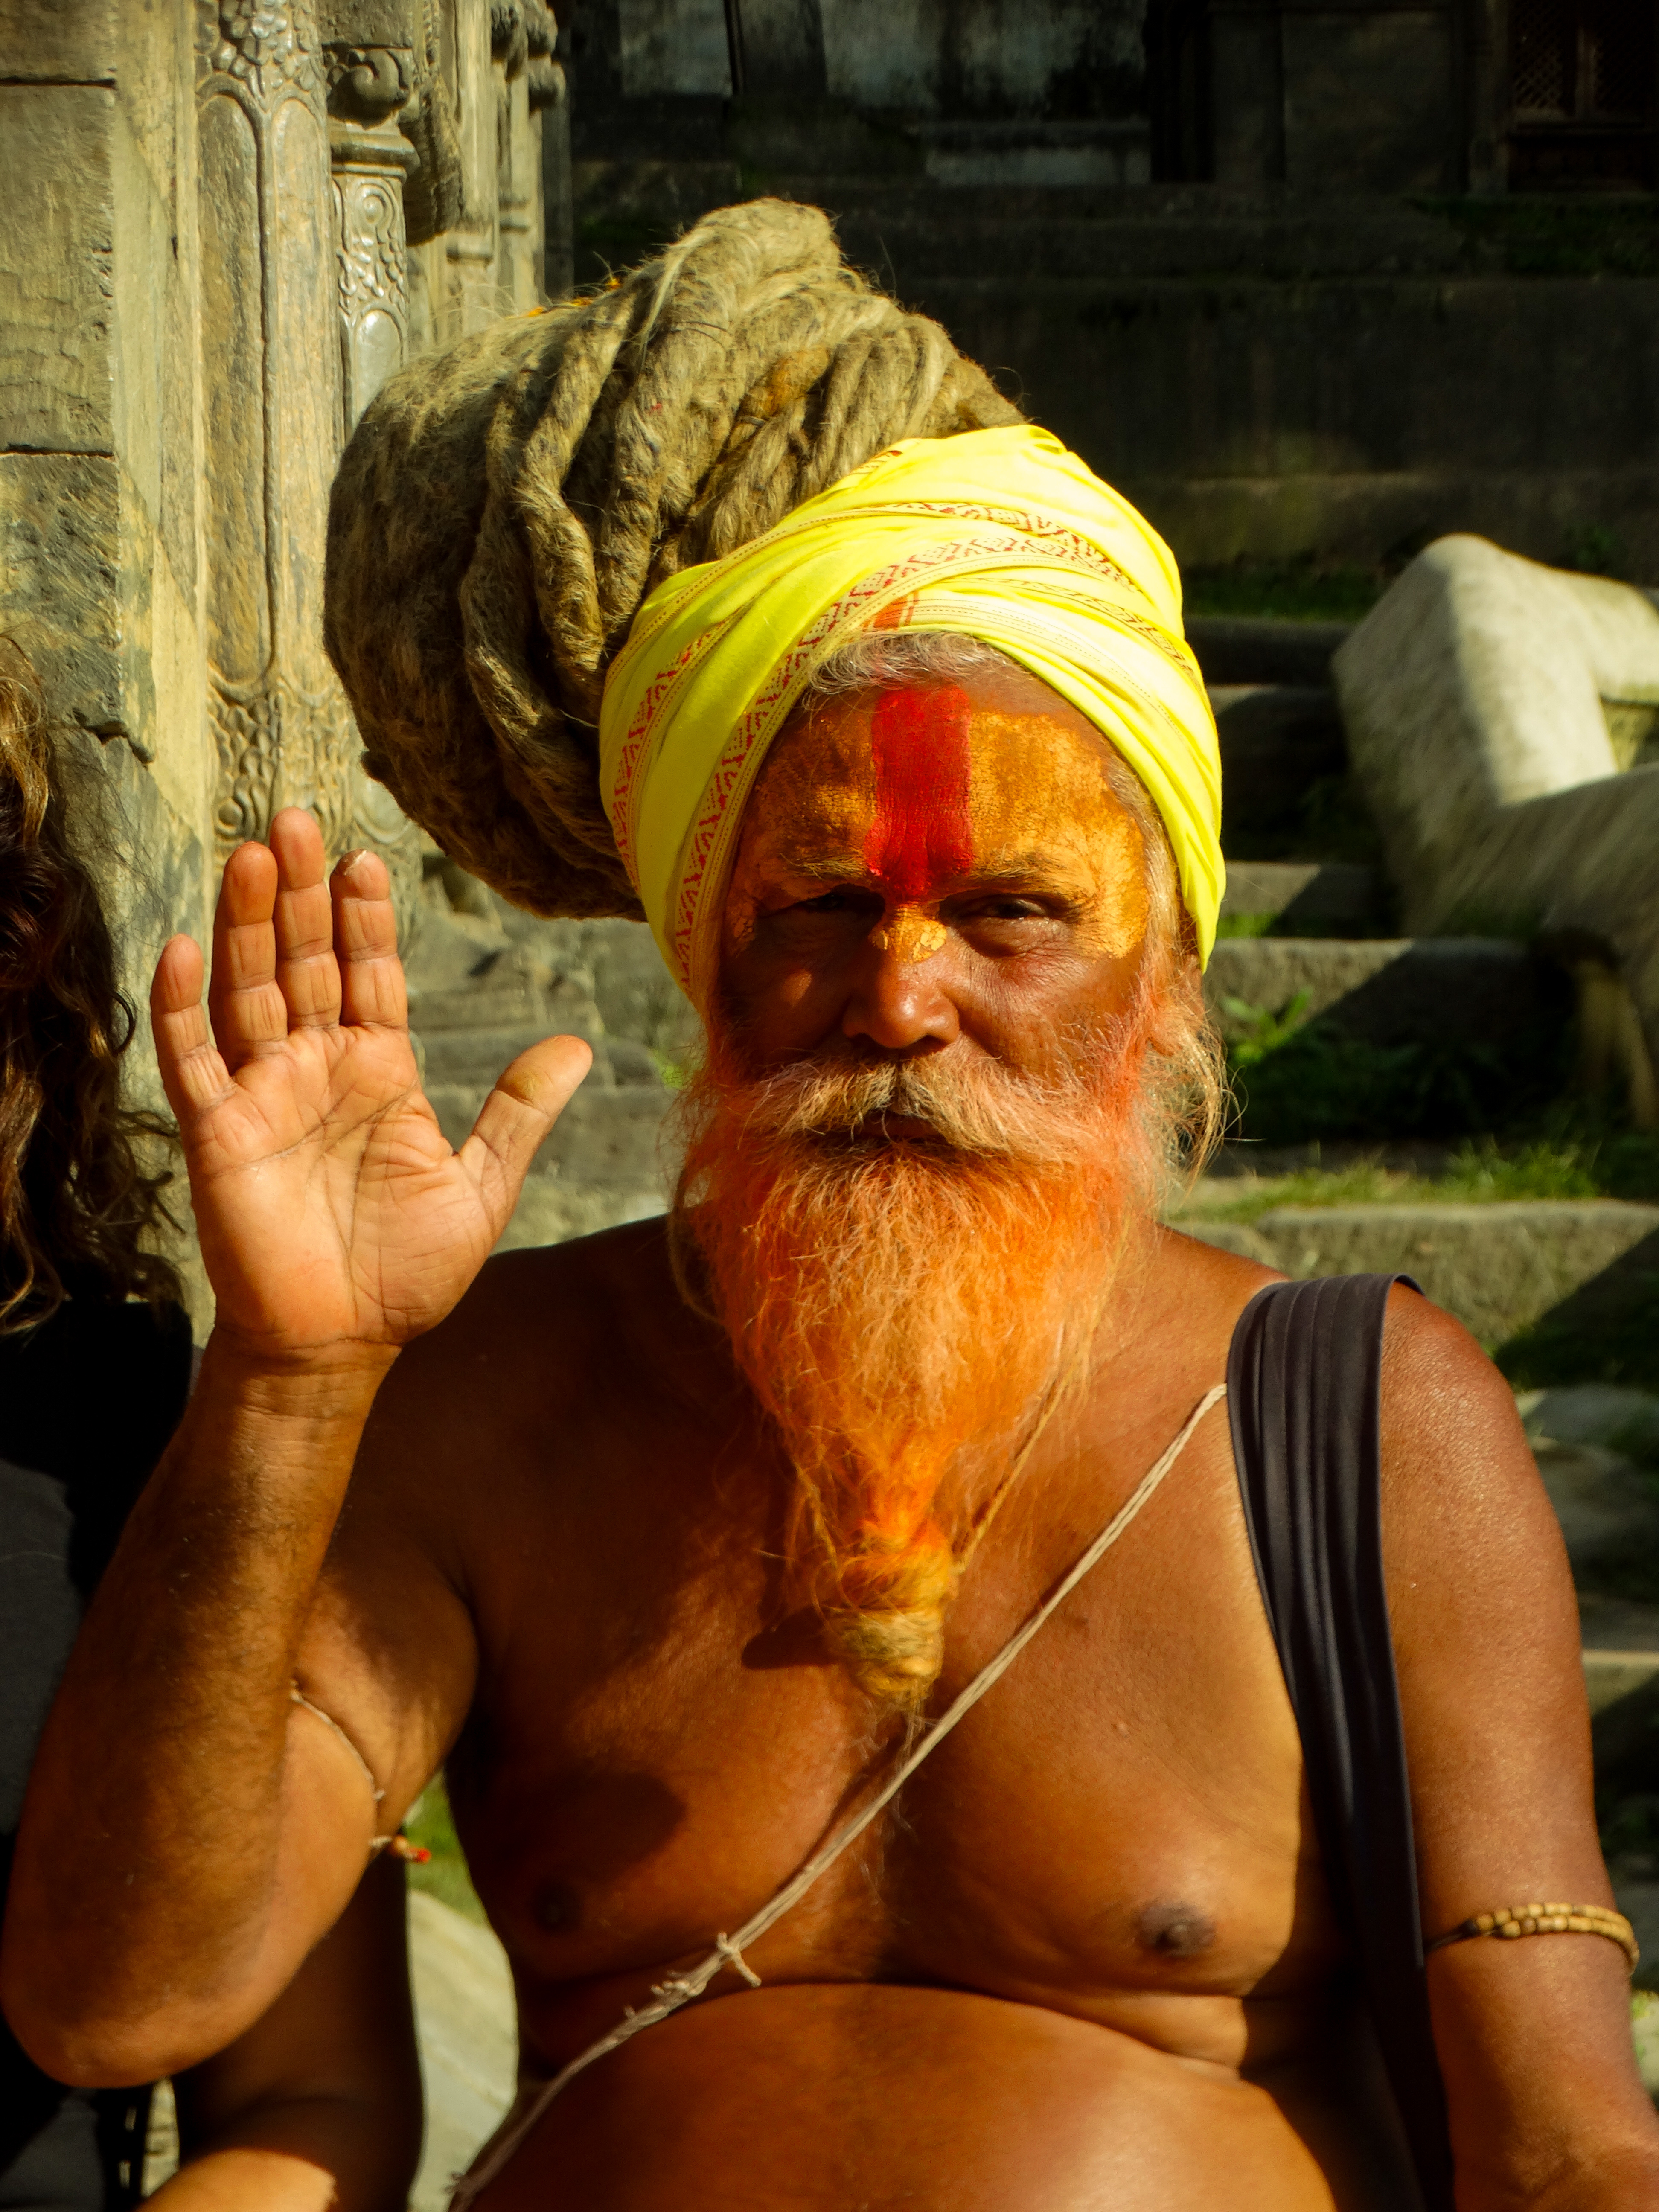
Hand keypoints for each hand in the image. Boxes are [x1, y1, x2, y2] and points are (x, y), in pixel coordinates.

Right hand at [152, 810, 590, 1362]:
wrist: (343, 1344)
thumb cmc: (406, 1272)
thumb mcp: (480, 1187)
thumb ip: (518, 1114)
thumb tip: (577, 1046)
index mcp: (379, 1070)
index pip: (369, 974)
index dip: (365, 918)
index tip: (367, 857)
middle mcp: (317, 1068)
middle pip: (304, 962)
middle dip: (302, 894)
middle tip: (298, 821)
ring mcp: (264, 1095)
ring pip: (248, 990)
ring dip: (248, 924)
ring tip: (254, 855)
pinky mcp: (220, 1134)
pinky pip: (194, 1061)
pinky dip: (182, 1006)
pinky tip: (183, 946)